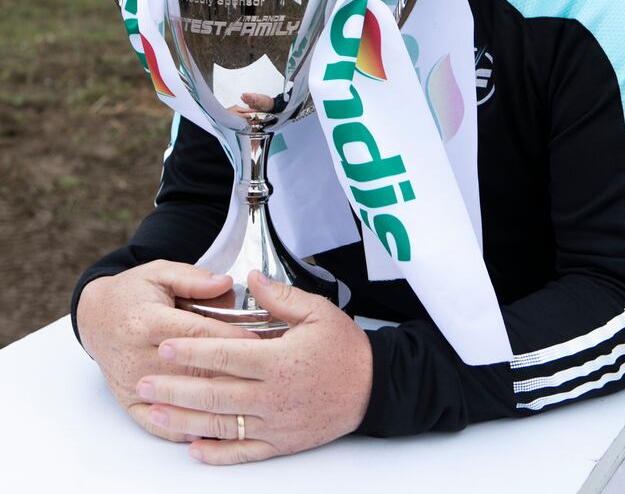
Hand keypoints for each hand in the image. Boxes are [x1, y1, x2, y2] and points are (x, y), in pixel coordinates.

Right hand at [77, 261, 250, 442]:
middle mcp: (139, 357)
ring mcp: (133, 384)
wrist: (96, 318)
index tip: (260, 343)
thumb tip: (227, 283)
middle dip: (229, 373)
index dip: (230, 339)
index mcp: (148, 322)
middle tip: (262, 375)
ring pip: (180, 399)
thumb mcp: (161, 273)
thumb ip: (194, 279)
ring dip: (213, 403)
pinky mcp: (129, 403)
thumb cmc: (133, 293)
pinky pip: (158, 424)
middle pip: (192, 371)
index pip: (197, 334)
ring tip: (247, 403)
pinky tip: (209, 431)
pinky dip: (183, 430)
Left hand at [136, 270, 373, 463]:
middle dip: (174, 389)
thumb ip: (280, 297)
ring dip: (184, 421)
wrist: (373, 388)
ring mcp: (276, 424)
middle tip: (143, 383)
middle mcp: (272, 396)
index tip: (164, 346)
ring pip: (221, 425)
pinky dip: (217, 454)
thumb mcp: (318, 311)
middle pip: (213, 394)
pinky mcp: (282, 444)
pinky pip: (244, 452)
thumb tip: (251, 278)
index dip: (191, 351)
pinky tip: (193, 450)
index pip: (224, 355)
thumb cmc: (345, 348)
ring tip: (155, 414)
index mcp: (278, 361)